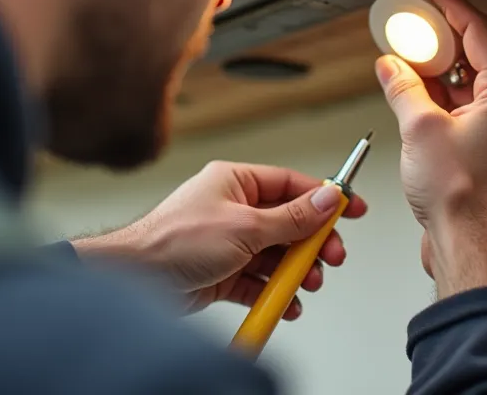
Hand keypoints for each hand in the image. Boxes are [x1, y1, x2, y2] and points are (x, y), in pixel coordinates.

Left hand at [71, 161, 367, 318]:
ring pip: (276, 255)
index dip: (325, 198)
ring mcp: (227, 243)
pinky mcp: (221, 273)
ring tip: (305, 284)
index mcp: (235, 183)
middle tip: (331, 257)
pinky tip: (284, 303)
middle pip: (288, 223)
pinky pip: (258, 281)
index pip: (291, 185)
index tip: (352, 209)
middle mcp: (232, 209)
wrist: (135, 281)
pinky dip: (274, 293)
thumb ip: (291, 218)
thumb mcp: (245, 226)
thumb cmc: (173, 241)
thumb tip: (326, 202)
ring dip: (295, 271)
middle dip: (313, 243)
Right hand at [375, 0, 486, 297]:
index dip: (457, 8)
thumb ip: (404, 89)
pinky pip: (468, 110)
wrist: (468, 243)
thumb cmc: (460, 197)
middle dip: (450, 37)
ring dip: (445, 70)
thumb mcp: (419, 129)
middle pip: (483, 56)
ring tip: (413, 59)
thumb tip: (391, 67)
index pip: (483, 34)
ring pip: (475, 85)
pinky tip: (418, 97)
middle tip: (424, 24)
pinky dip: (445, 96)